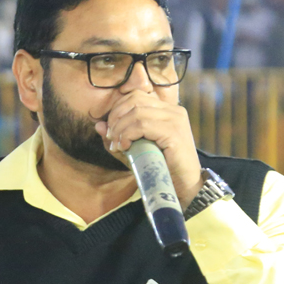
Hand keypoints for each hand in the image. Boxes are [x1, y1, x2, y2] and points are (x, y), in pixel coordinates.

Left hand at [95, 92, 203, 207]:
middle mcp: (173, 110)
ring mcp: (175, 119)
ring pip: (136, 112)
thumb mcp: (135, 151)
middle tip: (110, 137)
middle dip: (116, 117)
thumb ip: (118, 137)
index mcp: (167, 110)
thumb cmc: (161, 169)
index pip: (136, 96)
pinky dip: (128, 134)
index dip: (118, 109)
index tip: (110, 130)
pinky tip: (125, 147)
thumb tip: (98, 125)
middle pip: (134, 100)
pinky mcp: (174, 132)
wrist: (185, 187)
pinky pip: (142, 125)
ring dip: (120, 128)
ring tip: (117, 145)